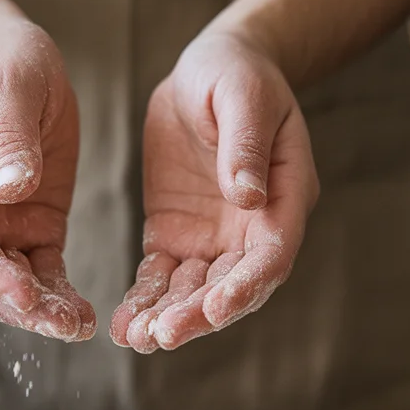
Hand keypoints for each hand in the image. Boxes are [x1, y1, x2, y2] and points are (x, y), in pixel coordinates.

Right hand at [0, 7, 95, 340]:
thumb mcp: (8, 84)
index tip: (24, 295)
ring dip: (36, 310)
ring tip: (76, 328)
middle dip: (13, 303)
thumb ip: (10, 137)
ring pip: (5, 282)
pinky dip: (56, 296)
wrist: (7, 58)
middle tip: (58, 326)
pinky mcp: (29, 226)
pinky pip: (40, 271)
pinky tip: (81, 317)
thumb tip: (12, 190)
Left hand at [110, 27, 318, 351]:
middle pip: (230, 285)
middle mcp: (252, 228)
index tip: (216, 308)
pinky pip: (160, 275)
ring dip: (168, 316)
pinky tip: (124, 323)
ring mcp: (212, 236)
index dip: (245, 286)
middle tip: (162, 335)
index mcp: (284, 198)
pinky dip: (144, 299)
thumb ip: (245, 145)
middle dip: (199, 314)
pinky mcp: (174, 234)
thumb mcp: (244, 98)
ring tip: (136, 338)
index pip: (269, 255)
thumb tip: (248, 196)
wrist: (207, 71)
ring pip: (193, 290)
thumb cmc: (237, 76)